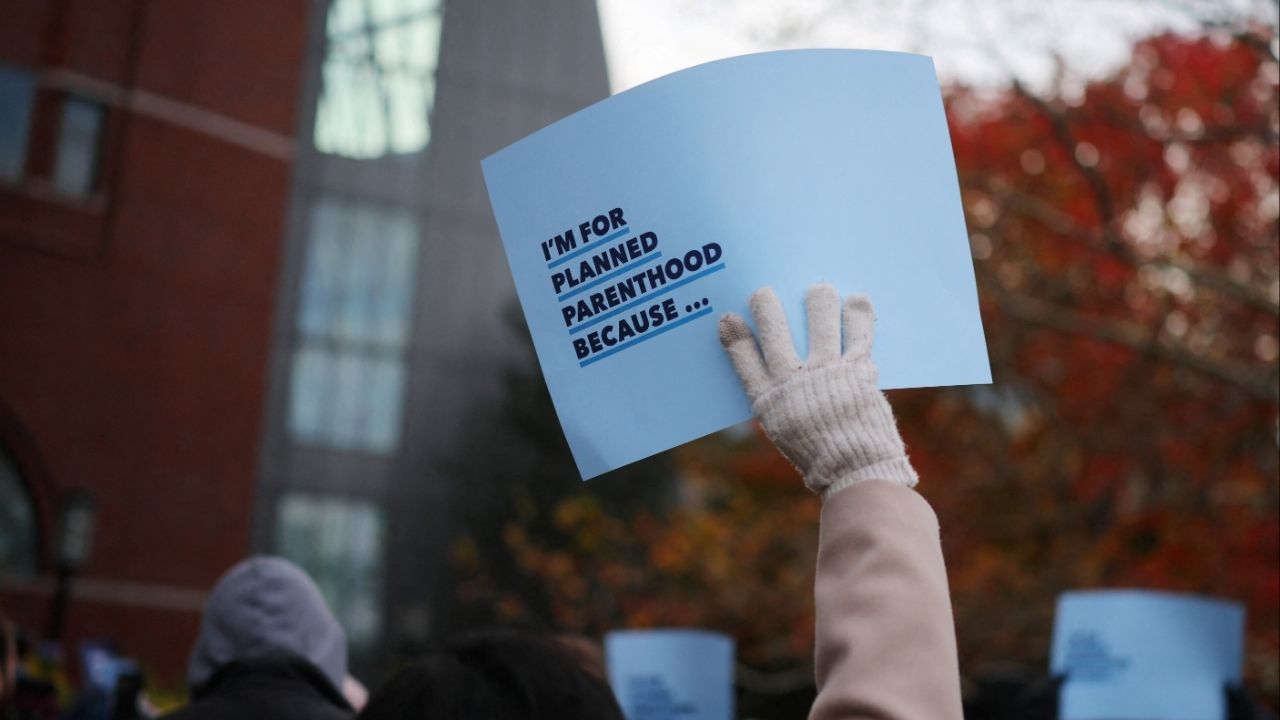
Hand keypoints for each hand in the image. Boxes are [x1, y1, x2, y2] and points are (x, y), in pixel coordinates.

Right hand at [718, 284, 917, 498]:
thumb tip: (778, 369)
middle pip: (773, 328)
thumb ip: (779, 400)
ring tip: (819, 291)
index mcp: (769, 400)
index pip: (743, 359)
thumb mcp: (784, 430)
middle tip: (765, 293)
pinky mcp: (858, 368)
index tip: (729, 318)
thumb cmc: (819, 455)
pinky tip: (856, 301)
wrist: (856, 471)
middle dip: (766, 304)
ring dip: (818, 299)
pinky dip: (858, 313)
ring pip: (818, 316)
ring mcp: (827, 370)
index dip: (735, 336)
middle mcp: (794, 380)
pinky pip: (859, 330)